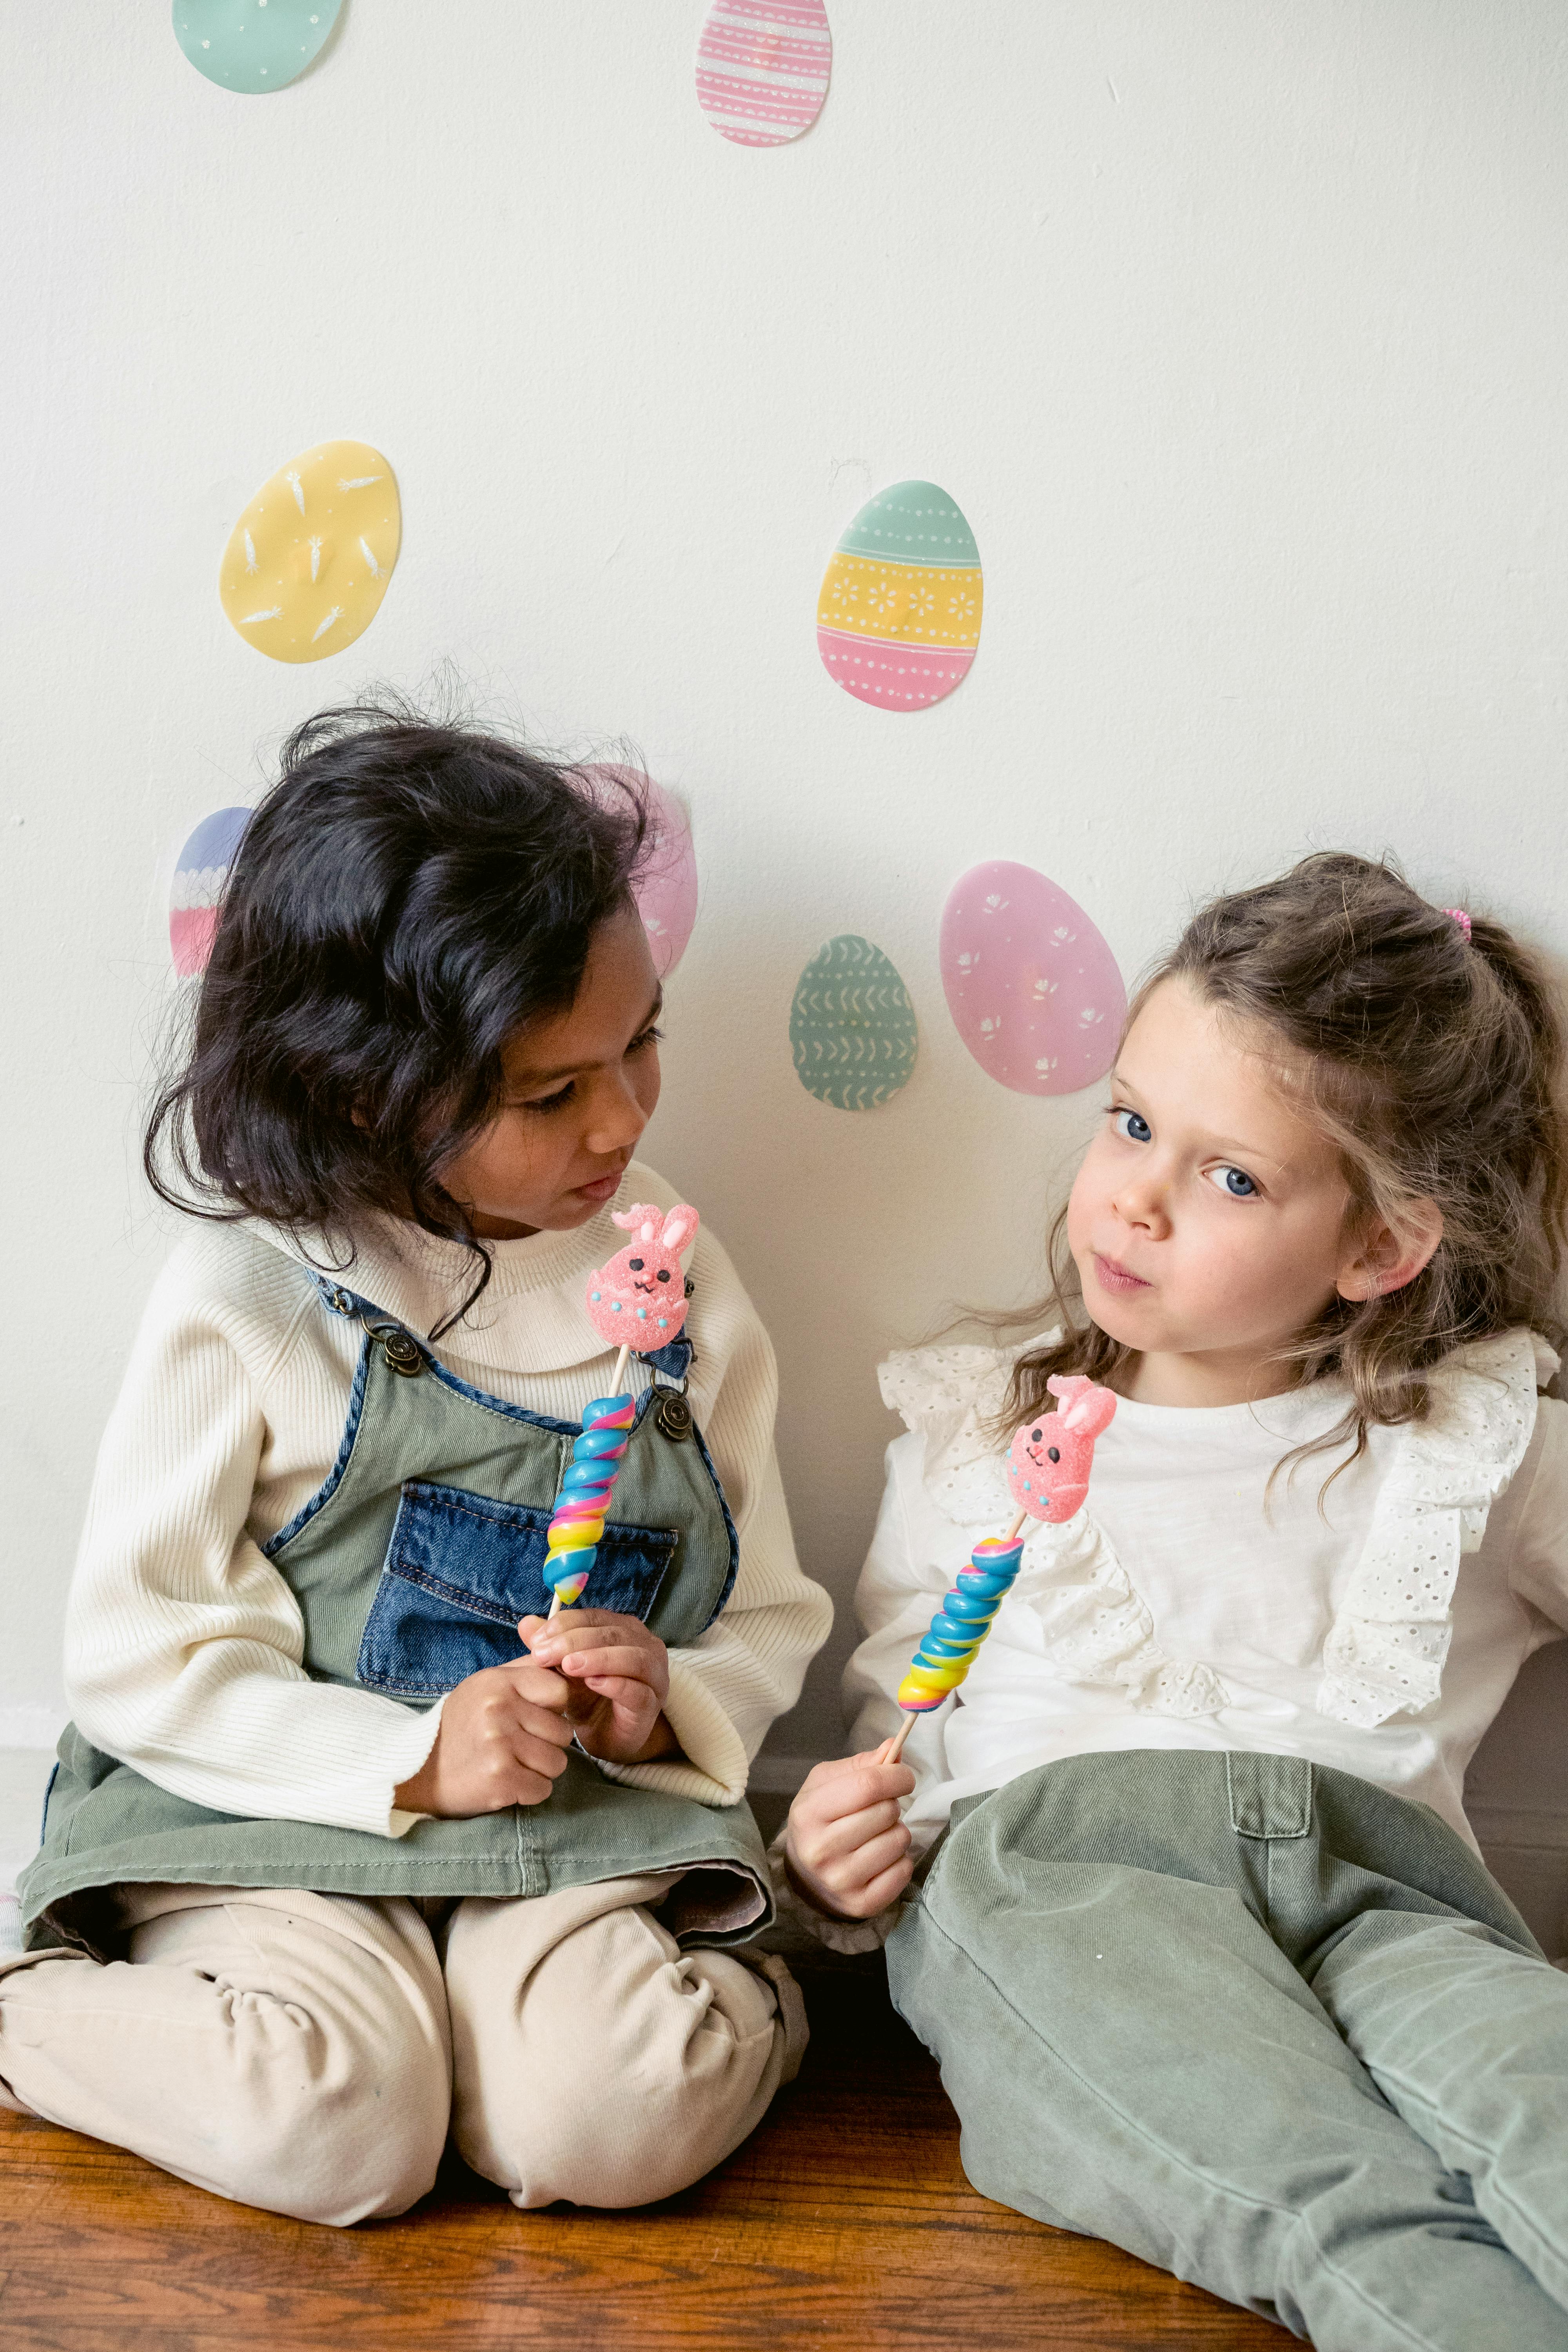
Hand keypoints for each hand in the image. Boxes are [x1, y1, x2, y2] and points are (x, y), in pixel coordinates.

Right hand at [393, 1655, 572, 1816]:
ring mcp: (499, 1745)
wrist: (418, 1769)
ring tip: (513, 1763)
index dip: (554, 1708)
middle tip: (519, 1746)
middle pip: (563, 1731)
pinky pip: (542, 1789)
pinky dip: (529, 1792)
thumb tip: (561, 1651)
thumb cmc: (462, 1724)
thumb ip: (525, 1668)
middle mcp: (499, 1710)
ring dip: (540, 1770)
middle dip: (547, 1743)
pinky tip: (507, 1783)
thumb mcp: (486, 1684)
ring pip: (557, 1762)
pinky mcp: (500, 1780)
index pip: (560, 1690)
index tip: (535, 1717)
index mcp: (498, 1682)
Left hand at [520, 1610, 679, 1766]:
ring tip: (569, 1665)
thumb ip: (549, 1646)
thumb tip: (525, 1623)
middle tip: (543, 1654)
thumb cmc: (588, 1698)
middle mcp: (645, 1646)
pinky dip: (615, 1684)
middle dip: (575, 1640)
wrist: (607, 1737)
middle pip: (613, 1633)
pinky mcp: (651, 1706)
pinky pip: (638, 1691)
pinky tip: (593, 1683)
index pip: (595, 1617)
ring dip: (598, 1658)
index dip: (565, 1624)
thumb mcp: (563, 1670)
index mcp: (624, 1630)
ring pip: (632, 1658)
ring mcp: (653, 1676)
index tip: (536, 1640)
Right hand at [784, 1748, 915, 1920]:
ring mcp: (840, 1880)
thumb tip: (896, 1747)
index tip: (902, 1777)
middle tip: (878, 1811)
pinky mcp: (861, 1904)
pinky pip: (903, 1870)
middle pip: (886, 1812)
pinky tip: (881, 1858)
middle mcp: (820, 1849)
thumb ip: (861, 1765)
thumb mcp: (827, 1784)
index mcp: (809, 1812)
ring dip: (896, 1832)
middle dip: (892, 1804)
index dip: (896, 1775)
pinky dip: (900, 1860)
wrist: (805, 1876)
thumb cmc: (821, 1819)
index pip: (868, 1785)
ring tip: (877, 1835)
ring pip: (898, 1841)